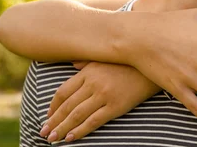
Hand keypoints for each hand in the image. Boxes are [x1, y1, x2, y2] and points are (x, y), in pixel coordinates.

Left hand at [40, 62, 159, 142]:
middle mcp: (93, 83)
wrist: (152, 68)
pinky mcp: (116, 106)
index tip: (47, 116)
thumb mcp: (105, 58)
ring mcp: (104, 95)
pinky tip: (71, 138)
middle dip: (53, 121)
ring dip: (62, 129)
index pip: (63, 92)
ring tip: (53, 139)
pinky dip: (80, 131)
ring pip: (77, 115)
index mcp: (88, 71)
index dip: (52, 107)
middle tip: (44, 133)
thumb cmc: (129, 62)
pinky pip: (93, 121)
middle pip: (67, 106)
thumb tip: (73, 63)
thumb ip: (87, 61)